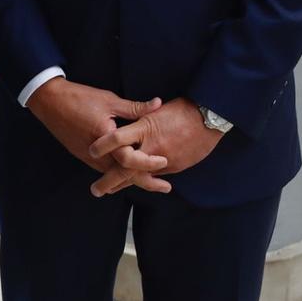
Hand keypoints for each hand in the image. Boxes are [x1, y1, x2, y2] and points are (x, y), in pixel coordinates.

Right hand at [27, 79, 167, 178]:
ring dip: (132, 180)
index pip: (130, 159)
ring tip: (151, 183)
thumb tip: (158, 104)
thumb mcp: (109, 100)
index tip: (165, 161)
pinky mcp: (83, 155)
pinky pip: (104, 170)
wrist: (49, 101)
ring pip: (113, 175)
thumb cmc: (78, 98)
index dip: (149, 163)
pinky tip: (127, 173)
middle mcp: (96, 153)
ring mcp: (88, 157)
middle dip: (146, 182)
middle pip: (124, 175)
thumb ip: (135, 107)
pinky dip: (118, 174)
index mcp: (105, 138)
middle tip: (165, 187)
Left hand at [87, 98, 222, 195]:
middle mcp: (152, 146)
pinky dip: (144, 180)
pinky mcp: (175, 166)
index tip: (91, 151)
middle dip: (109, 181)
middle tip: (95, 191)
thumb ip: (137, 119)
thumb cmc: (181, 109)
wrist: (210, 117)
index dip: (103, 146)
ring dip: (124, 184)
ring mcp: (164, 159)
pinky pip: (155, 176)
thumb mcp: (155, 110)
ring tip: (110, 191)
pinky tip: (135, 183)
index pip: (117, 139)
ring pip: (140, 176)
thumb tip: (123, 128)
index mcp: (144, 128)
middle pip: (125, 168)